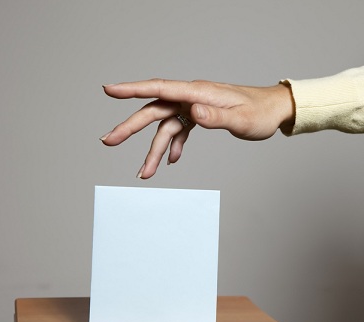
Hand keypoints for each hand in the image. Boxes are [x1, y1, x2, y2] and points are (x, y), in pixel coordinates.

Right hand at [101, 79, 294, 178]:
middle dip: (129, 127)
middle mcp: (191, 98)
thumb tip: (192, 113)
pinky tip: (171, 160)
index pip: (159, 89)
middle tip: (109, 141)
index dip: (132, 90)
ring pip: (164, 128)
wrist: (273, 110)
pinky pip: (178, 131)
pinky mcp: (198, 116)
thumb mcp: (241, 119)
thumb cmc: (260, 112)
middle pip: (153, 111)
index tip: (109, 90)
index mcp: (198, 93)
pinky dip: (173, 147)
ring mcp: (193, 108)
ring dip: (153, 150)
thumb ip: (216, 117)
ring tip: (144, 173)